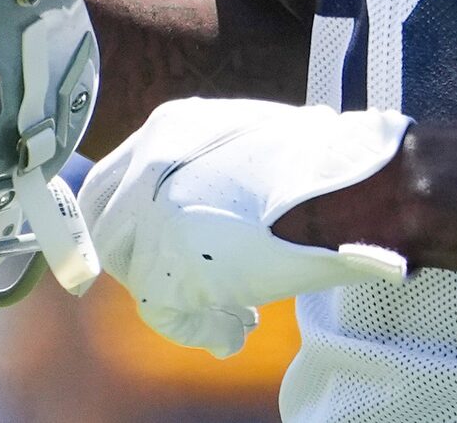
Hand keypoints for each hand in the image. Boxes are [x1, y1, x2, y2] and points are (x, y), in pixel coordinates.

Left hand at [83, 98, 411, 355]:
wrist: (352, 187)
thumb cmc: (320, 166)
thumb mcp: (244, 140)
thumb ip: (200, 166)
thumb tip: (187, 208)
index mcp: (168, 127)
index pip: (104, 185)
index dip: (119, 227)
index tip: (141, 253)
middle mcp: (150, 163)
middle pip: (111, 233)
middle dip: (147, 268)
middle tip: (194, 285)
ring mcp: (157, 209)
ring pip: (138, 275)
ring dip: (181, 302)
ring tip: (230, 313)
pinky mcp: (173, 258)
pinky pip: (164, 310)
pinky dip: (197, 328)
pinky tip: (233, 330)